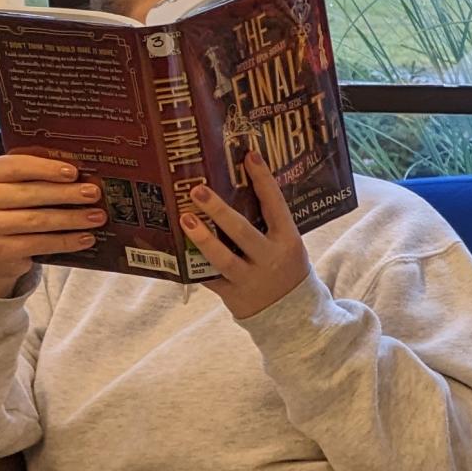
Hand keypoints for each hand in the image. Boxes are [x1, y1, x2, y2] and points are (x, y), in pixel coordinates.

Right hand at [0, 153, 105, 296]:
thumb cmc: (12, 212)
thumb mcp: (16, 190)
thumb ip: (38, 179)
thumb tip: (83, 175)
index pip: (15, 166)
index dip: (46, 168)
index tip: (73, 172)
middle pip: (29, 193)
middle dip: (66, 193)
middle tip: (93, 193)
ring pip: (37, 219)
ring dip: (72, 218)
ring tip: (97, 217)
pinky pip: (39, 243)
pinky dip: (66, 241)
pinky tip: (86, 238)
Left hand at [179, 158, 314, 320]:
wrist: (293, 313)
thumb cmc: (286, 267)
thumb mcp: (287, 243)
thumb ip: (269, 222)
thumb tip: (241, 185)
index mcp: (288, 240)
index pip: (276, 205)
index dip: (263, 180)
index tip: (249, 157)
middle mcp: (270, 258)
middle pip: (242, 231)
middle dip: (219, 210)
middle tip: (198, 190)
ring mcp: (251, 279)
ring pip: (223, 258)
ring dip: (202, 238)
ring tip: (185, 219)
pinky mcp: (234, 295)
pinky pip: (210, 278)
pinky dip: (193, 265)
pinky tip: (177, 250)